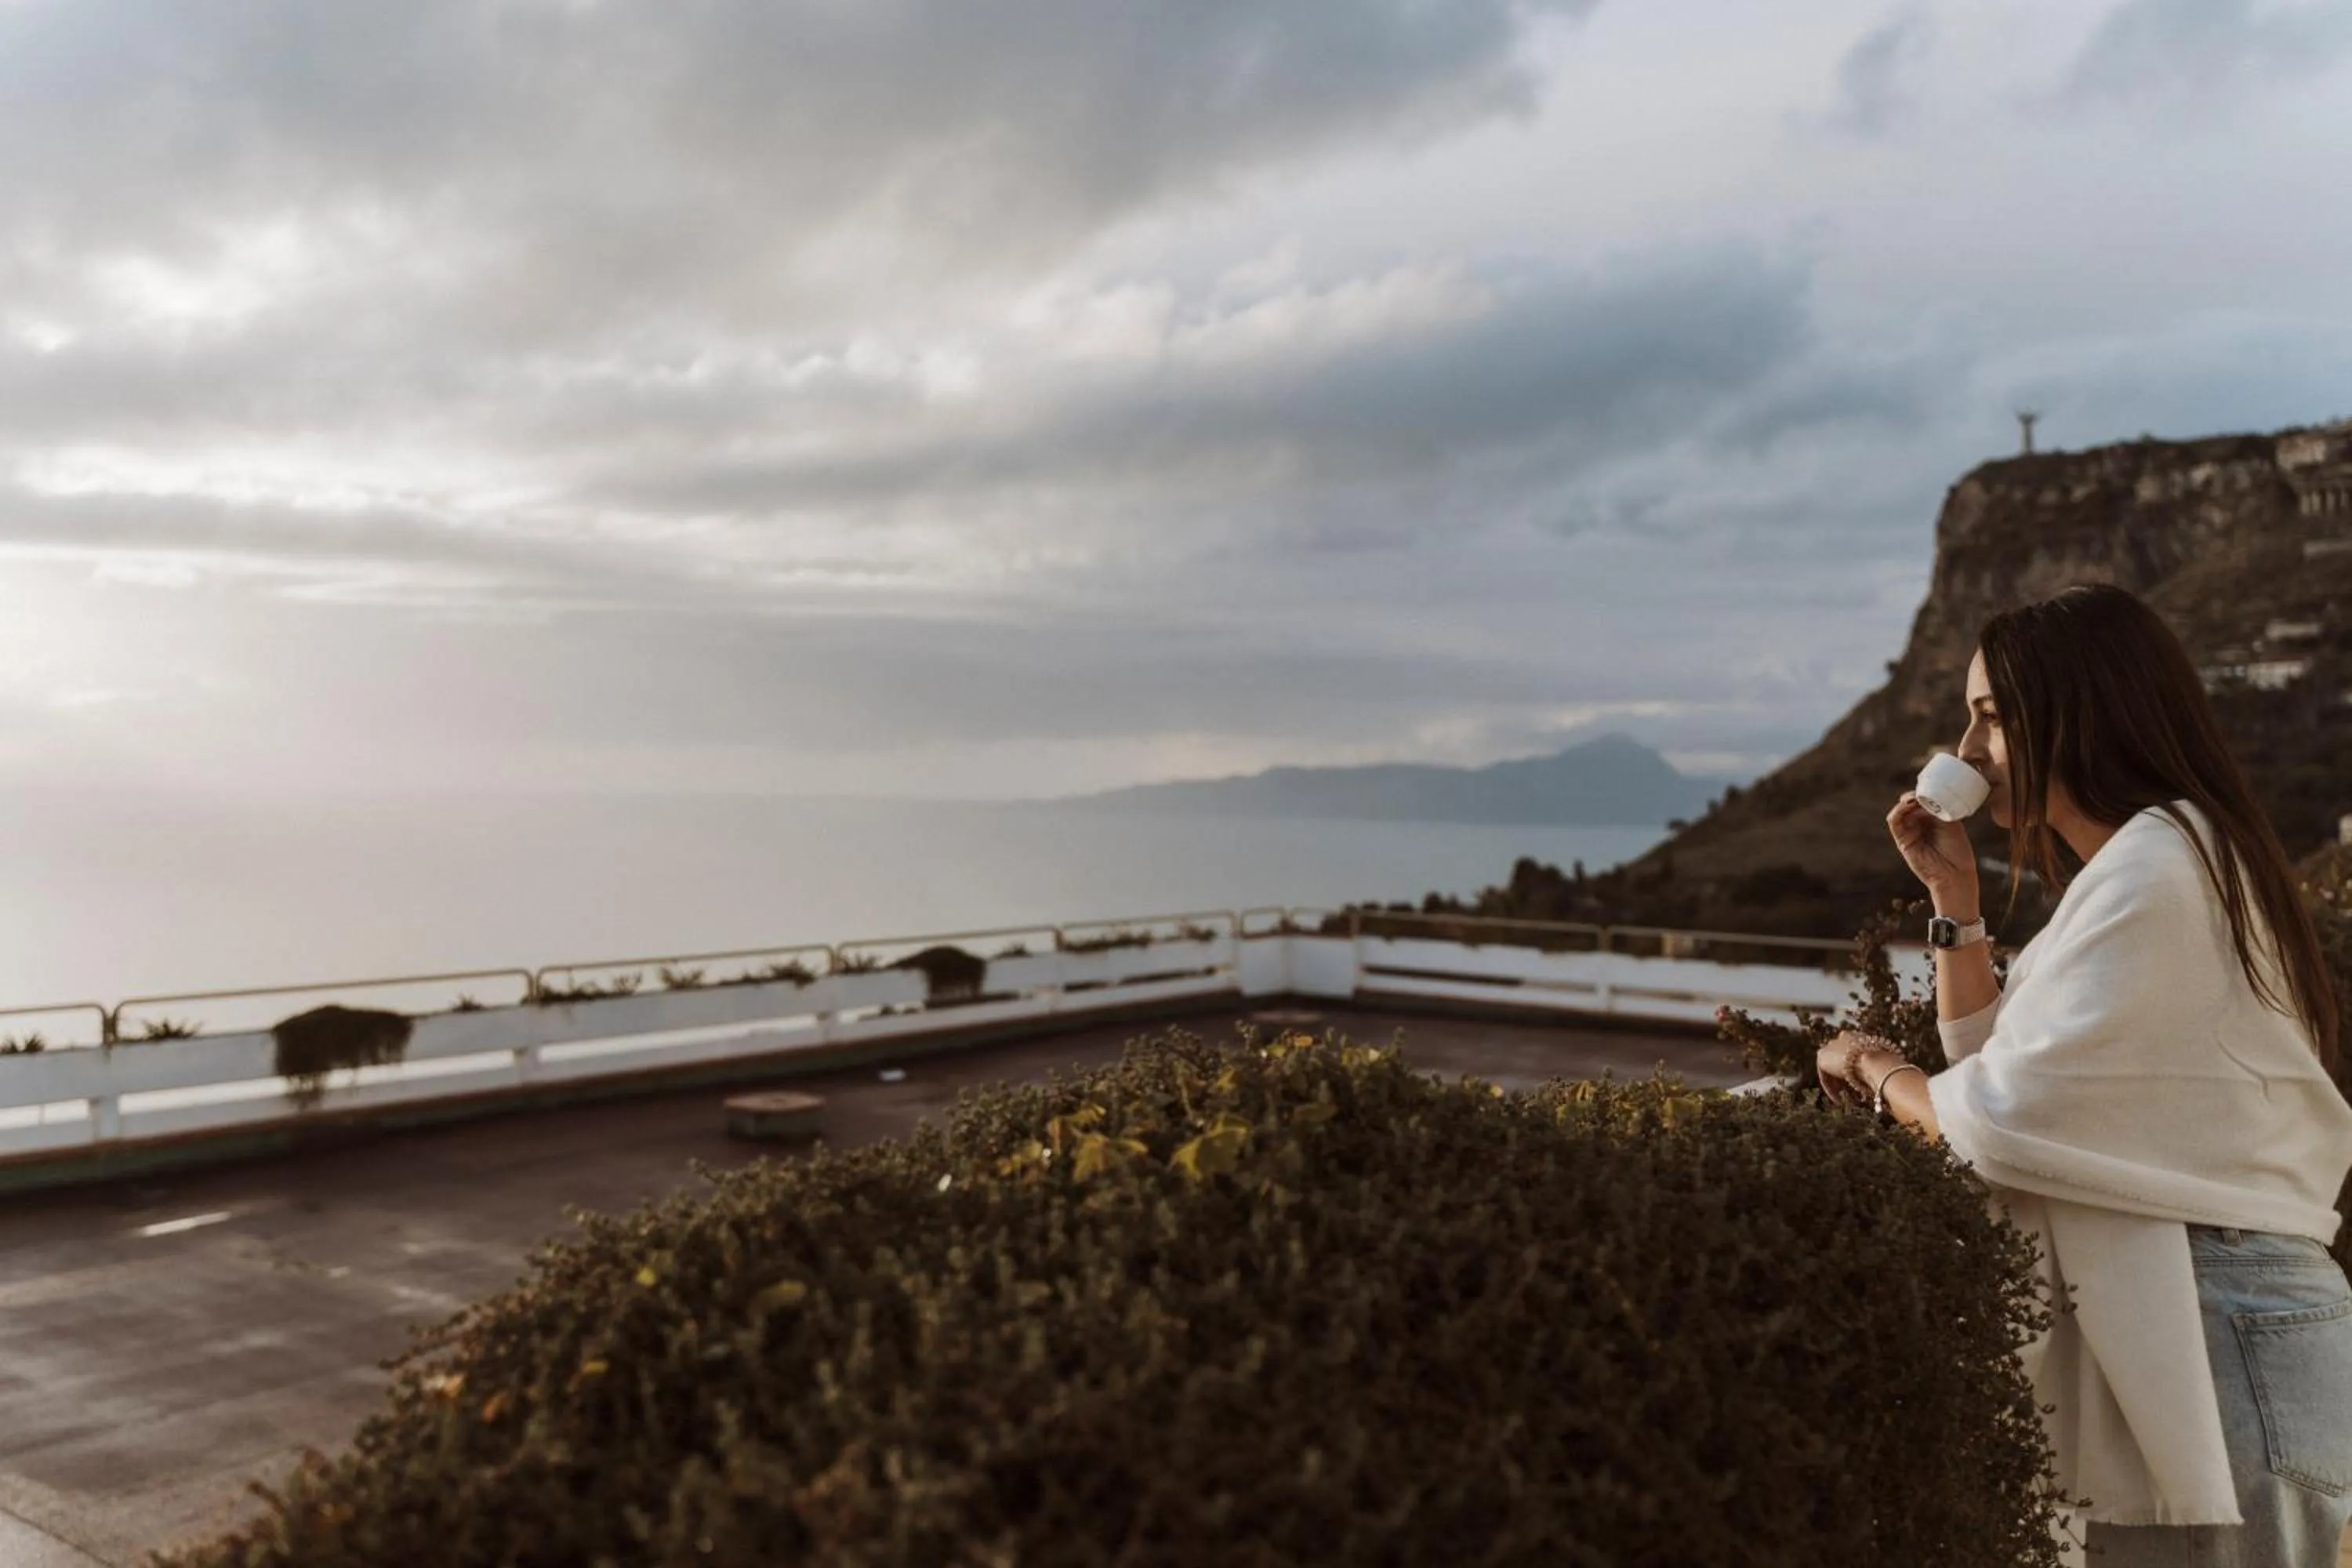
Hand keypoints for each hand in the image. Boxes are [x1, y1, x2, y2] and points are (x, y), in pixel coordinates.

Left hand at [1816, 1033, 1889, 1107]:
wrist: (1875, 1060)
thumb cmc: (1886, 1065)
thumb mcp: (1884, 1067)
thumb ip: (1877, 1072)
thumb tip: (1883, 1087)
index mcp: (1859, 1037)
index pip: (1853, 1053)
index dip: (1855, 1070)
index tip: (1859, 1082)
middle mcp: (1844, 1038)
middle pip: (1840, 1060)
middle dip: (1844, 1076)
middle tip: (1848, 1091)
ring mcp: (1831, 1045)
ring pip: (1832, 1069)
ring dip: (1837, 1084)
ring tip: (1844, 1098)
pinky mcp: (1822, 1055)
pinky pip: (1825, 1075)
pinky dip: (1830, 1089)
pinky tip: (1838, 1100)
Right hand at [1887, 791, 1978, 907]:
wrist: (1954, 874)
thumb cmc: (1958, 851)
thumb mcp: (1951, 823)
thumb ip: (1938, 810)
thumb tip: (1926, 796)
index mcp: (1933, 820)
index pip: (1924, 801)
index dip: (1925, 793)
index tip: (1931, 786)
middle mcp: (1920, 825)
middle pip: (1911, 804)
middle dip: (1915, 795)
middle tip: (1923, 791)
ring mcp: (1910, 832)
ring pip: (1901, 810)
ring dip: (1906, 801)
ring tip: (1915, 798)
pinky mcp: (1902, 841)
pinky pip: (1894, 822)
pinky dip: (1898, 811)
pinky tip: (1907, 805)